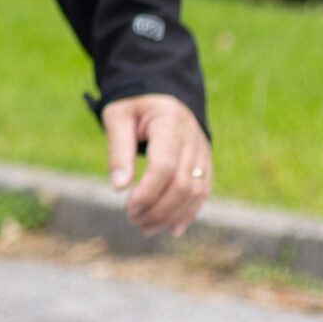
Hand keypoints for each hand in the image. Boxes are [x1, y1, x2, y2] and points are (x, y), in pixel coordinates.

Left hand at [102, 93, 210, 236]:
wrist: (160, 93)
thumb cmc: (133, 105)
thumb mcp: (117, 117)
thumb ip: (117, 149)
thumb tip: (119, 187)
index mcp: (169, 122)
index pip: (164, 165)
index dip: (148, 192)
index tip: (128, 207)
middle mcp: (192, 138)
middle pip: (182, 183)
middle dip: (158, 208)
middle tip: (133, 220)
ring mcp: (203, 150)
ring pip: (196, 191)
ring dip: (171, 215)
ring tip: (146, 227)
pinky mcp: (205, 161)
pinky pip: (203, 191)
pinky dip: (189, 212)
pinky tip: (172, 228)